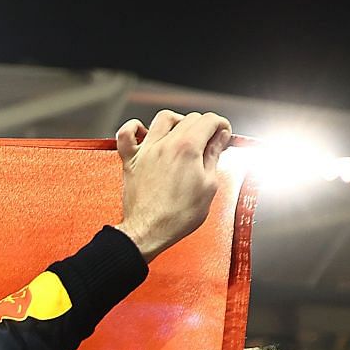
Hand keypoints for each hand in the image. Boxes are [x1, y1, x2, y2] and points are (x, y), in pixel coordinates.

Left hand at [112, 109, 232, 262]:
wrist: (149, 231)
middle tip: (209, 141)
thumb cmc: (178, 215)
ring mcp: (146, 151)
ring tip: (183, 134)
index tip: (223, 134)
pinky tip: (145, 132)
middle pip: (189, 119)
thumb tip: (220, 138)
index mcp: (187, 148)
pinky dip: (134, 128)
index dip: (222, 125)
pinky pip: (125, 134)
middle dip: (204, 126)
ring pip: (162, 118)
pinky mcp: (130, 161)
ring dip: (177, 122)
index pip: (210, 120)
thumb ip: (214, 156)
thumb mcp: (209, 185)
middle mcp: (165, 144)